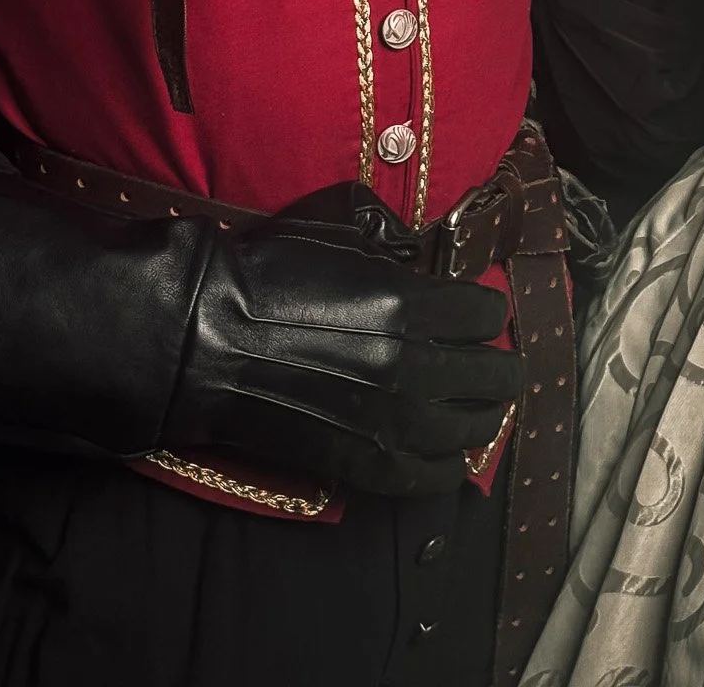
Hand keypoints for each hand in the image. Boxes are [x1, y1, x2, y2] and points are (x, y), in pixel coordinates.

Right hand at [164, 215, 519, 493]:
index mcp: (412, 302)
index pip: (486, 313)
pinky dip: (448, 466)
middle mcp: (415, 364)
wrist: (206, 340)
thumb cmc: (270, 272)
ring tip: (477, 409)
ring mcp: (392, 420)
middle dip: (497, 365)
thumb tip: (416, 251)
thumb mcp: (338, 225)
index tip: (474, 314)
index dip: (484, 311)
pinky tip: (449, 455)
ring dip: (481, 416)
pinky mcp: (365, 463)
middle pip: (494, 374)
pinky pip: (432, 476)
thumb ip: (390, 235)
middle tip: (489, 364)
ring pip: (473, 428)